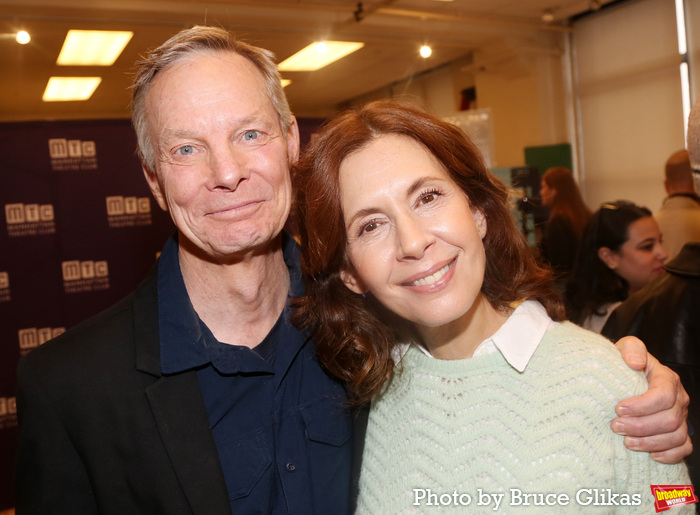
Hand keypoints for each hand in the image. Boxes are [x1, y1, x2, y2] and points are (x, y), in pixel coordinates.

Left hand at [612, 336, 691, 462]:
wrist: (625, 374)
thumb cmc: (624, 362)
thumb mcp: (625, 348)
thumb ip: (631, 349)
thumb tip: (635, 363)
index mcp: (667, 378)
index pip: (663, 395)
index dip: (642, 406)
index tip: (618, 408)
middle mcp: (678, 398)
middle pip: (669, 419)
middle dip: (640, 426)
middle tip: (615, 427)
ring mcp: (681, 416)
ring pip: (676, 436)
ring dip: (650, 442)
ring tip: (626, 442)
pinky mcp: (678, 431)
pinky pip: (684, 447)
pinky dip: (669, 454)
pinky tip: (650, 454)